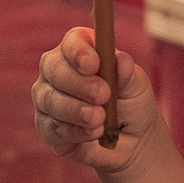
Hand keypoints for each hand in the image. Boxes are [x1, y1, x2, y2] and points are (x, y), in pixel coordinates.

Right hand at [31, 26, 158, 174]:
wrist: (132, 141)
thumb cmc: (132, 104)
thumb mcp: (137, 87)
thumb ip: (128, 74)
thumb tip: (121, 61)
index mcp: (81, 50)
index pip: (72, 41)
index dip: (79, 51)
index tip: (94, 65)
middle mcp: (57, 70)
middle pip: (53, 68)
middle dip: (79, 83)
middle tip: (103, 95)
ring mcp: (47, 98)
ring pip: (50, 99)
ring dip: (76, 110)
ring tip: (100, 119)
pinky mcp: (46, 126)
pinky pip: (51, 127)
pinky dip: (75, 131)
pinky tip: (93, 133)